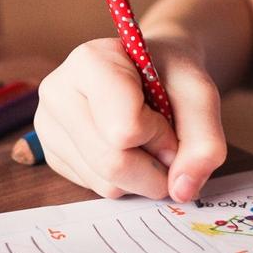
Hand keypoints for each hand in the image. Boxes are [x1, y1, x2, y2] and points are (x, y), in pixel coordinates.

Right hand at [34, 37, 226, 201]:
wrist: (150, 70)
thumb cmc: (170, 74)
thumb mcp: (200, 94)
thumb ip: (204, 141)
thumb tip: (181, 191)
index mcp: (89, 61)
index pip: (125, 129)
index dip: (160, 135)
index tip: (167, 116)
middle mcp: (57, 92)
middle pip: (112, 163)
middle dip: (154, 167)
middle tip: (166, 143)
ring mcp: (48, 125)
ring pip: (104, 183)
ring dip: (141, 176)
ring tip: (144, 141)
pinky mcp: (52, 154)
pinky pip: (95, 189)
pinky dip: (124, 180)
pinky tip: (125, 149)